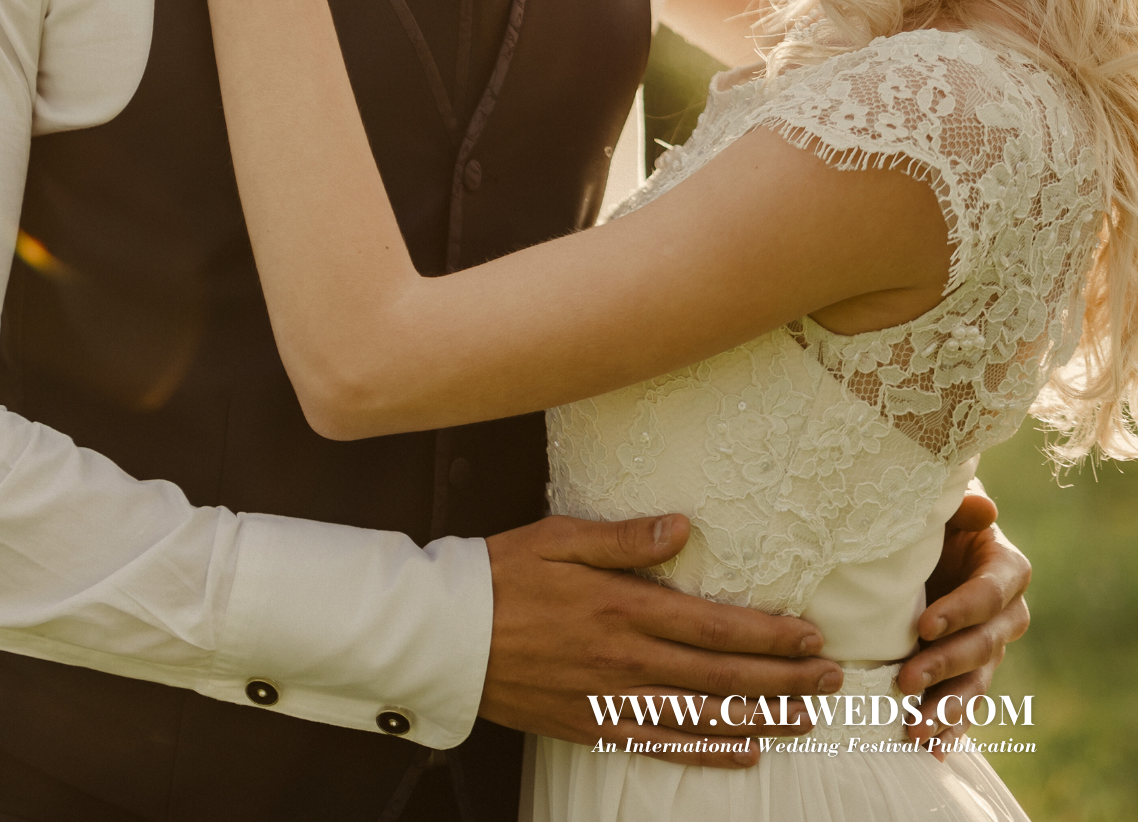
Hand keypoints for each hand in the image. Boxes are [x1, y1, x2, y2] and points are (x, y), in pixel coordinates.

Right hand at [480, 513, 843, 766]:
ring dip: (760, 716)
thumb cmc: (503, 574)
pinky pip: (663, 744)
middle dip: (783, 679)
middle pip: (721, 675)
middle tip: (831, 679)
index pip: (714, 625)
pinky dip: (709, 751)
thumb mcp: (560, 537)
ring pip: (702, 715)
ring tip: (805, 717)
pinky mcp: (593, 726)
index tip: (810, 636)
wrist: (448, 636)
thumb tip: (682, 528)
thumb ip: (623, 537)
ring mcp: (610, 700)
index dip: (767, 634)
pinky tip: (744, 751)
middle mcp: (625, 660)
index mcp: (622, 608)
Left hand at [894, 486, 1030, 744]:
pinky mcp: (971, 670)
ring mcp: (991, 647)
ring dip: (947, 708)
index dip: (960, 611)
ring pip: (976, 684)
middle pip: (982, 646)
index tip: (923, 625)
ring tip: (915, 729)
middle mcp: (1007, 614)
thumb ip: (963, 507)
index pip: (989, 595)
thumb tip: (983, 508)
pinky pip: (967, 704)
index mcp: (1007, 569)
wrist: (928, 541)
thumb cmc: (936, 517)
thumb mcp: (946, 505)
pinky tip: (932, 747)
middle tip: (905, 679)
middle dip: (944, 665)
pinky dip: (951, 727)